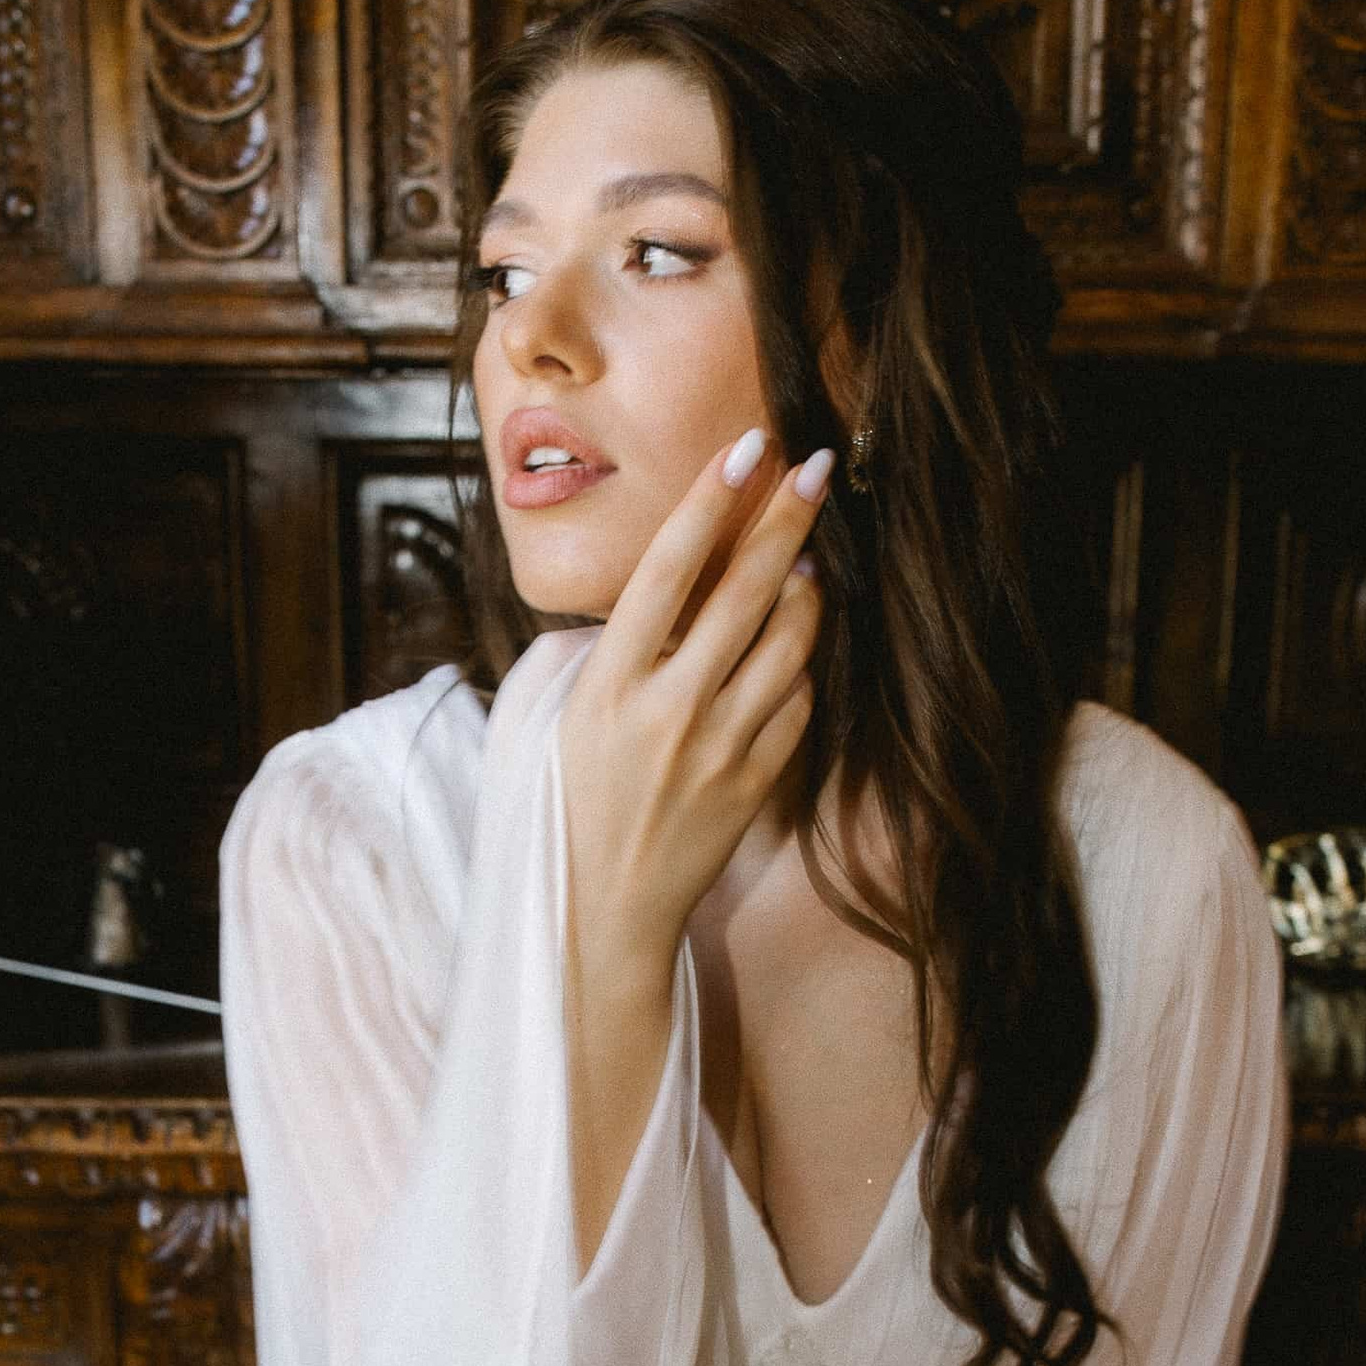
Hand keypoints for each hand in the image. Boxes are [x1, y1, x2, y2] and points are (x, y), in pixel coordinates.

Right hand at [556, 433, 832, 1273]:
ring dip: (803, 589)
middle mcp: (670, 712)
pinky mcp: (757, 783)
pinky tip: (788, 648)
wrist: (604, 915)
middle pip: (743, 592)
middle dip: (784, 519)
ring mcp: (721, 750)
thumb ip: (594, 651)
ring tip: (803, 558)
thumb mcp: (552, 722)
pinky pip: (797, 702)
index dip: (709, 504)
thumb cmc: (567, 807)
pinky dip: (797, 667)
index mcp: (608, 688)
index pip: (667, 573)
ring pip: (788, 643)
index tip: (745, 449)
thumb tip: (651, 588)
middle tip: (814, 465)